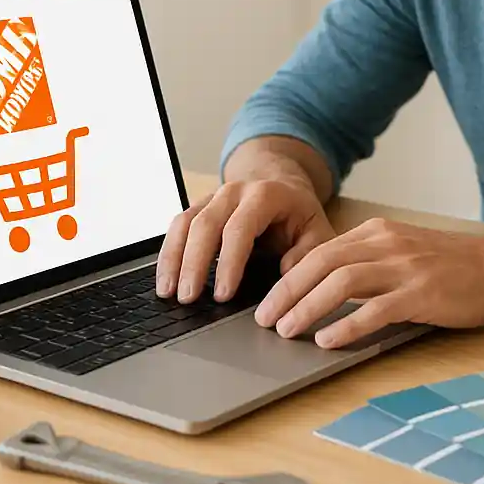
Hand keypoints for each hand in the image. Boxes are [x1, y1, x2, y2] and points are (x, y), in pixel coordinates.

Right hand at [155, 177, 335, 302]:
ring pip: (185, 222)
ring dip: (173, 258)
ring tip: (168, 292)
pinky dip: (169, 252)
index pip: (241, 228)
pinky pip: (178, 226)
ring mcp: (213, 197)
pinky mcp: (200, 207)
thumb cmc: (300, 215)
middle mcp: (234, 191)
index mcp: (265, 195)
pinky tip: (165, 279)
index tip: (222, 295)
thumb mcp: (318, 231)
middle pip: (206, 224)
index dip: (229, 262)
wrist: (283, 185)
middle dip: (194, 263)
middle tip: (188, 298)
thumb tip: (288, 276)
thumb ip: (308, 254)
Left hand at [252, 218, 483, 347]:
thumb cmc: (450, 266)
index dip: (289, 277)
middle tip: (264, 318)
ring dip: (307, 307)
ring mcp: (404, 267)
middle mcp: (385, 244)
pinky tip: (328, 341)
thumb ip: (366, 262)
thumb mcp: (402, 251)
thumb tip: (323, 287)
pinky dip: (347, 325)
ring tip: (287, 330)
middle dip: (286, 292)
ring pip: (341, 282)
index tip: (269, 300)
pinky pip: (375, 310)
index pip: (319, 251)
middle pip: (321, 263)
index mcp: (376, 232)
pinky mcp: (422, 294)